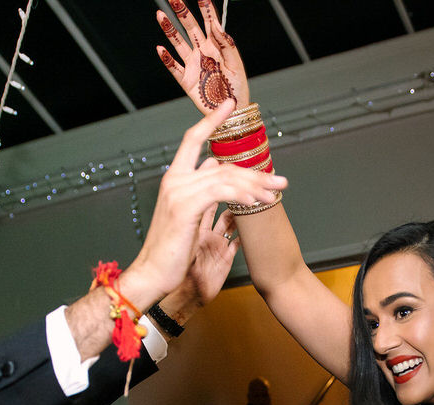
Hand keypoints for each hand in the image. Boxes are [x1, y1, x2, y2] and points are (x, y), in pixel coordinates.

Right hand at [118, 104, 284, 306]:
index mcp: (174, 178)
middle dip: (255, 173)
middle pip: (221, 165)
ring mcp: (179, 192)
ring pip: (225, 178)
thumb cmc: (172, 249)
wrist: (153, 272)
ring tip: (276, 196)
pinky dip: (240, 196)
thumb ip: (200, 191)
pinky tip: (255, 203)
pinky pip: (220, 193)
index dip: (212, 120)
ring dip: (255, 187)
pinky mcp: (185, 207)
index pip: (193, 139)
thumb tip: (212, 168)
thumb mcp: (187, 215)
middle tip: (280, 181)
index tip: (231, 105)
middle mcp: (175, 179)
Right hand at [156, 0, 249, 114]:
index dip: (204, 8)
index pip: (209, 22)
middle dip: (182, 12)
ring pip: (178, 43)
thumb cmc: (237, 88)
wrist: (232, 112)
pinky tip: (160, 48)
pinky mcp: (186, 80)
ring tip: (161, 16)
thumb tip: (215, 25)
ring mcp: (193, 65)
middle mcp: (202, 52)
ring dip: (169, 30)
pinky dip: (166, 59)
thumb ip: (226, 44)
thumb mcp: (236, 64)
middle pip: (190, 27)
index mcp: (216, 46)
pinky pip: (173, 67)